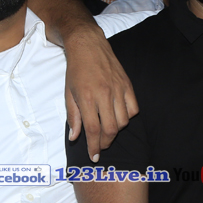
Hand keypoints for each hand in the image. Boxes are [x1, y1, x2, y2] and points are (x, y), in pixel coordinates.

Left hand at [63, 26, 137, 160]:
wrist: (88, 46)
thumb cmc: (76, 70)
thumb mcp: (69, 94)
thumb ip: (73, 117)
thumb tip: (75, 137)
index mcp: (87, 97)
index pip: (93, 129)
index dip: (94, 146)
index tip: (93, 156)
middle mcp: (105, 94)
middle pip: (110, 129)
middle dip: (105, 143)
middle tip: (100, 146)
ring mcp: (118, 89)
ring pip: (123, 121)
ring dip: (116, 131)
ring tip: (107, 130)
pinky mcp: (128, 85)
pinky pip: (133, 108)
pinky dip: (128, 116)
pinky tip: (119, 116)